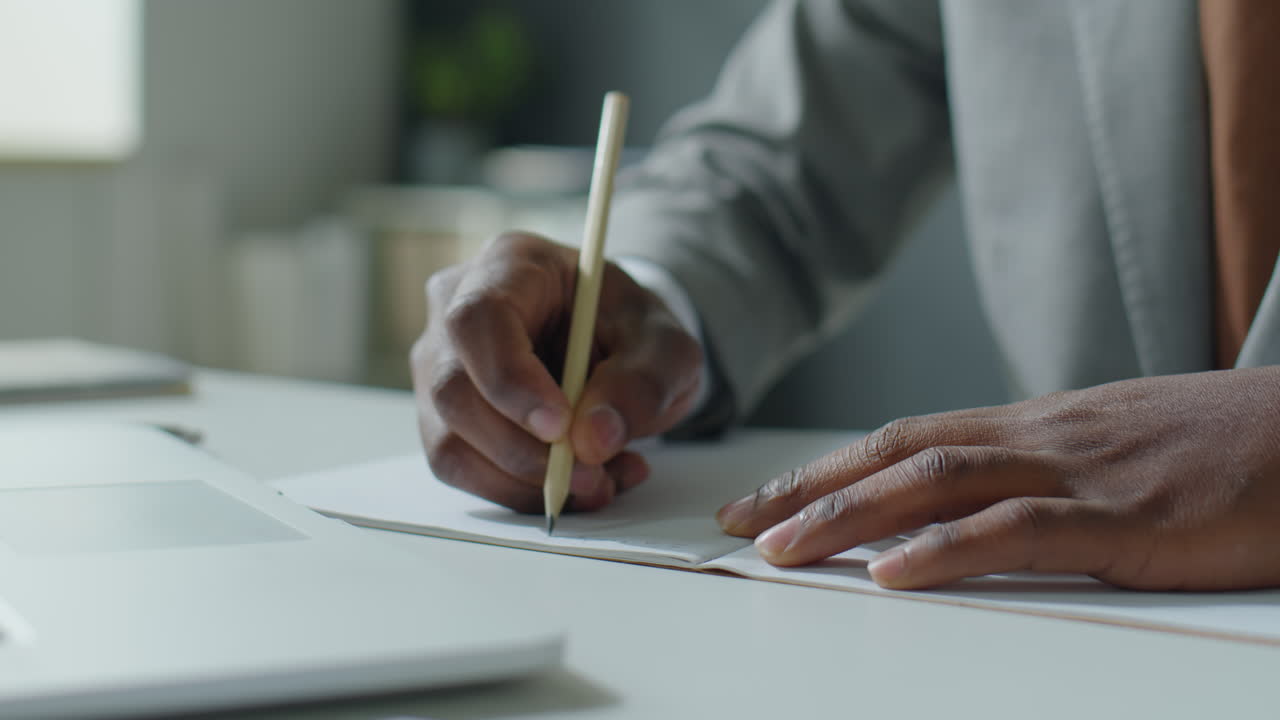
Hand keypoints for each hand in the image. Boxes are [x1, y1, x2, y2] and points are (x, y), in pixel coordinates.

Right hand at [411, 232, 703, 512]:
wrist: (617, 348)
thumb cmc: (632, 331)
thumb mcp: (667, 346)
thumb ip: (644, 383)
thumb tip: (594, 439)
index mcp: (510, 265)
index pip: (478, 320)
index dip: (510, 380)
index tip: (559, 427)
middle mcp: (455, 309)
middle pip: (453, 390)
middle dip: (522, 450)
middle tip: (590, 473)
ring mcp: (439, 365)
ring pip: (449, 442)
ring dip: (523, 481)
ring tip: (598, 480)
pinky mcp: (443, 416)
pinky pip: (461, 469)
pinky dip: (519, 492)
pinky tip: (576, 483)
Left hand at [716, 368, 1279, 590]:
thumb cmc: (1228, 448)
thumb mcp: (1118, 452)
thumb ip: (1043, 472)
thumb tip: (971, 507)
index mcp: (1038, 425)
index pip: (906, 439)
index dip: (828, 468)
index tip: (767, 498)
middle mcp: (1042, 437)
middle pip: (898, 453)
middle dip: (810, 490)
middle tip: (739, 525)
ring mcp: (1082, 472)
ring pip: (937, 483)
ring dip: (848, 516)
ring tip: (780, 549)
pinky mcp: (1129, 520)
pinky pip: (1019, 529)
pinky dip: (946, 550)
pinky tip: (891, 574)